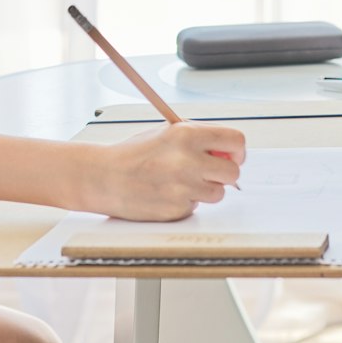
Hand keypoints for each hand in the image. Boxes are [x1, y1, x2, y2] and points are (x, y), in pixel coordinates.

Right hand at [86, 122, 246, 220]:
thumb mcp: (167, 133)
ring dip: (205, 190)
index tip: (232, 156)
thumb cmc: (133, 155)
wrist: (104, 177)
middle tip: (210, 173)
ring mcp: (183, 187)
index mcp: (187, 135)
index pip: (236, 141)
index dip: (237, 151)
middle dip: (224, 174)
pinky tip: (166, 194)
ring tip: (181, 183)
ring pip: (217, 193)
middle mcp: (188, 160)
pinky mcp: (177, 209)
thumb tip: (227, 151)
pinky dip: (186, 202)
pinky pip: (196, 207)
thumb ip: (198, 139)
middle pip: (233, 172)